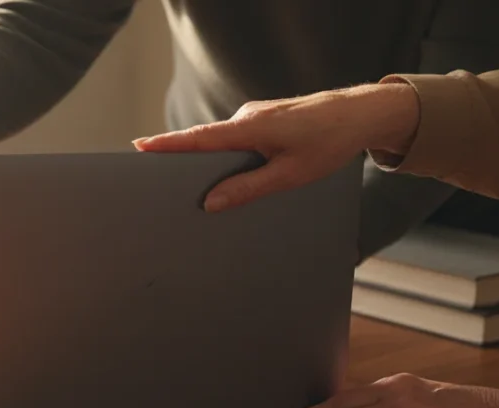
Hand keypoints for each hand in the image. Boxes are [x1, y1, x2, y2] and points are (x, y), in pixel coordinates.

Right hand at [132, 82, 420, 211]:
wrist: (360, 114)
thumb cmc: (328, 143)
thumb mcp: (289, 174)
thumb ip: (247, 189)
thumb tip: (211, 202)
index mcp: (249, 128)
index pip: (198, 139)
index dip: (167, 144)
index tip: (139, 147)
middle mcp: (246, 118)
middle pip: (203, 143)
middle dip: (179, 160)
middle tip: (154, 177)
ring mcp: (254, 118)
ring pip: (221, 144)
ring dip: (208, 163)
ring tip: (193, 190)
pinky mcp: (263, 121)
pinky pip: (235, 141)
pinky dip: (227, 158)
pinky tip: (231, 178)